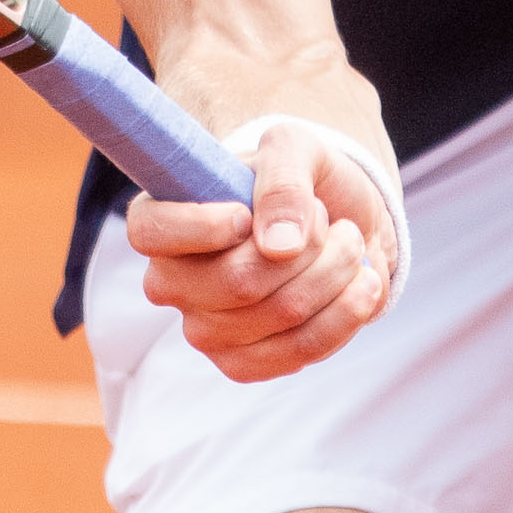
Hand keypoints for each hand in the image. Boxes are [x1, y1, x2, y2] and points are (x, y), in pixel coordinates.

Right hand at [127, 120, 396, 380]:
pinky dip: (346, 313)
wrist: (338, 223)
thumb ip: (283, 180)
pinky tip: (362, 283)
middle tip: (327, 218)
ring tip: (350, 242)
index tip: (246, 213)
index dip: (202, 226)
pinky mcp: (243, 363)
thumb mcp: (294, 149)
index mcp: (163, 219)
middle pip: (238, 281)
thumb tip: (277, 245)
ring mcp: (205, 330)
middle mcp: (172, 281)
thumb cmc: (299, 179)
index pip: (150, 231)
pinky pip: (300, 351)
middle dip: (307, 244)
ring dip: (337, 271)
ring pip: (282, 314)